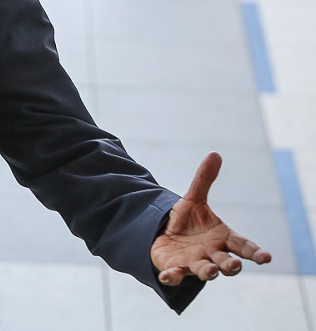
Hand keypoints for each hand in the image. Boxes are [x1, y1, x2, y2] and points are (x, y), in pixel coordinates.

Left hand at [151, 152, 271, 285]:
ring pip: (205, 271)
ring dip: (208, 272)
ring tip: (211, 271)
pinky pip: (174, 275)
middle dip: (232, 265)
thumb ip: (204, 180)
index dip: (255, 252)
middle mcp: (212, 253)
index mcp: (222, 238)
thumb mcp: (193, 198)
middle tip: (235, 265)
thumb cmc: (187, 221)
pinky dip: (171, 277)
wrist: (164, 235)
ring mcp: (195, 263)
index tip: (266, 258)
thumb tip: (215, 154)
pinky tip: (165, 276)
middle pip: (227, 262)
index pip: (243, 245)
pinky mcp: (176, 268)